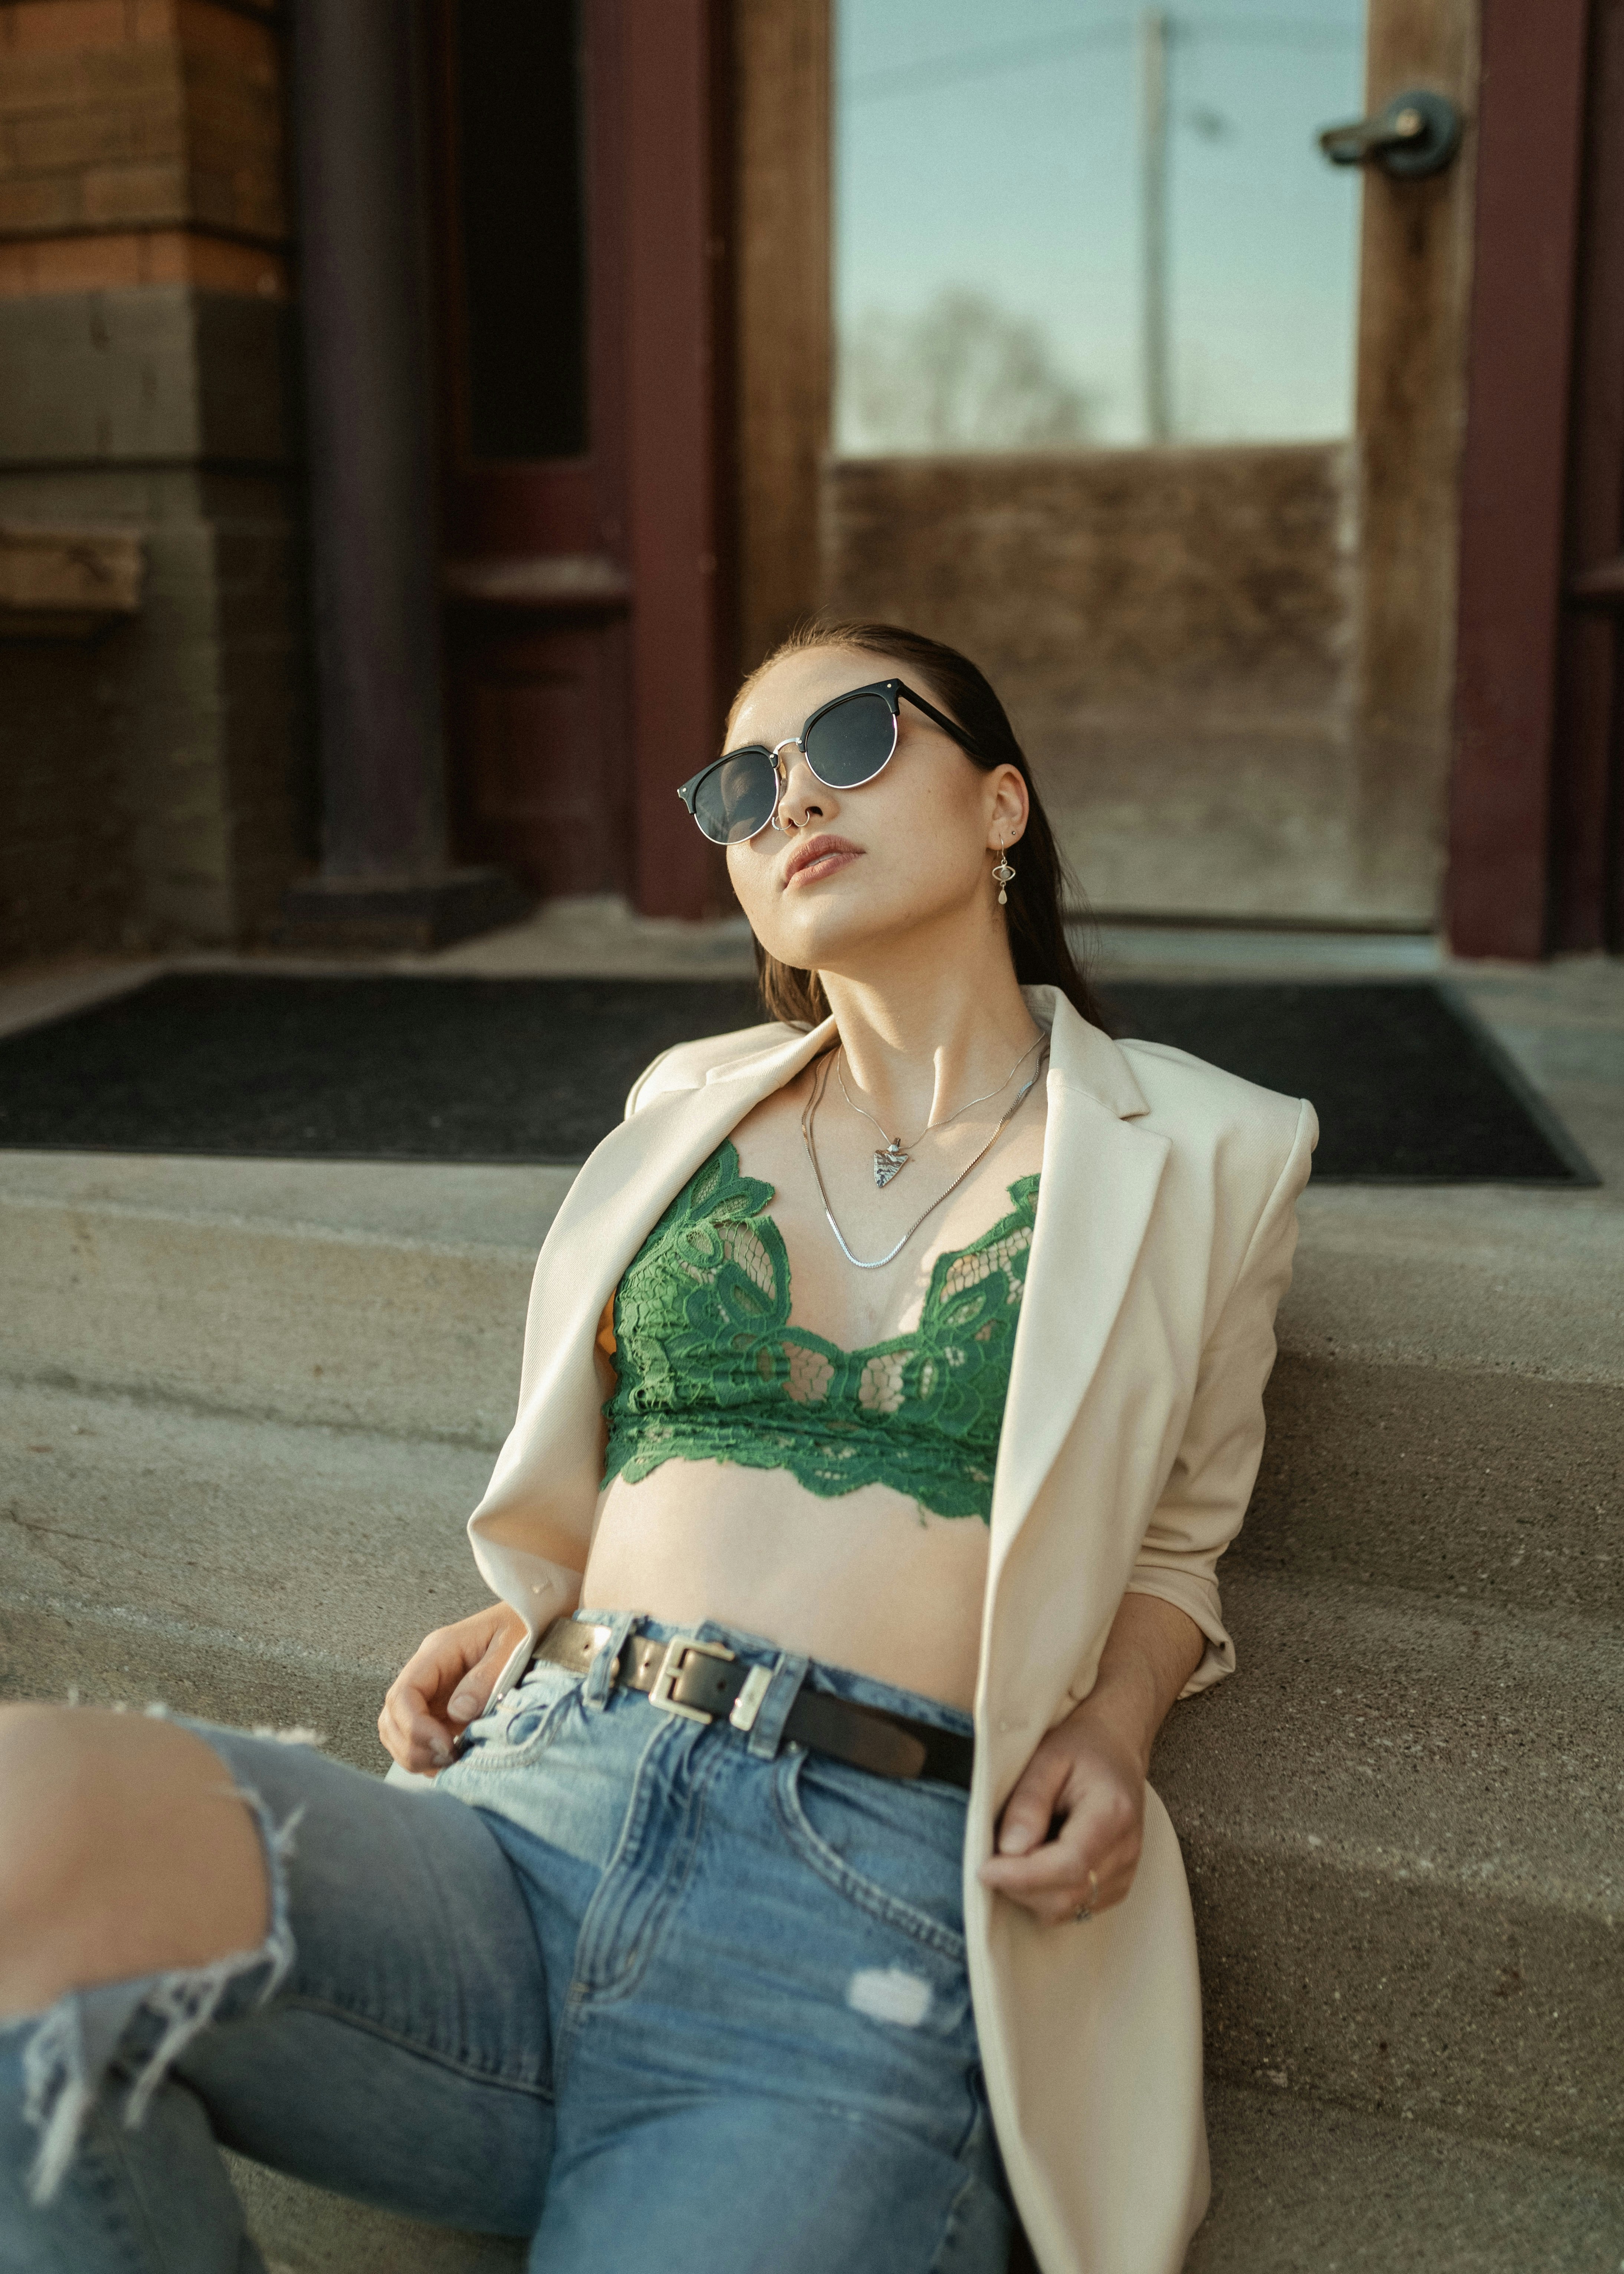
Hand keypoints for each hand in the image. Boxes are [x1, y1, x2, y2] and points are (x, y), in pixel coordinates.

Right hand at [378, 1602, 529, 1774]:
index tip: (446, 1745)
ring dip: (416, 1754)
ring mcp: (433, 1691)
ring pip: (398, 1729)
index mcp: (439, 1651)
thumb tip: (458, 1712)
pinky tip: (451, 1762)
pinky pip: (419, 1736)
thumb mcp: (512, 1647)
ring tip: (449, 1764)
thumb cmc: (524, 1627)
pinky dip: (427, 1755)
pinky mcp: (443, 1708)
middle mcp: (428, 1672)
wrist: (536, 1618)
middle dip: (411, 1746)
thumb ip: (485, 1678)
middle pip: (392, 1716)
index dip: (415, 1727)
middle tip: (447, 1760)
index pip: (403, 1693)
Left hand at [977, 1702, 1145, 1924]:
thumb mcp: (1047, 1758)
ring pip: (1069, 1909)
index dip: (1022, 1875)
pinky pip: (1076, 1908)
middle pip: (1067, 1895)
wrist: (1115, 1748)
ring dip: (1031, 1893)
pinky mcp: (1118, 1885)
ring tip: (1015, 1855)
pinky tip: (1037, 1862)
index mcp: (1113, 1813)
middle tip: (990, 1859)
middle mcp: (1126, 1850)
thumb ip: (1029, 1802)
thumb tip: (1010, 1849)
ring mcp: (1126, 1872)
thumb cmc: (1078, 1747)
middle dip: (1020, 1886)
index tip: (984, 1868)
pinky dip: (1047, 1895)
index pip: (1069, 1863)